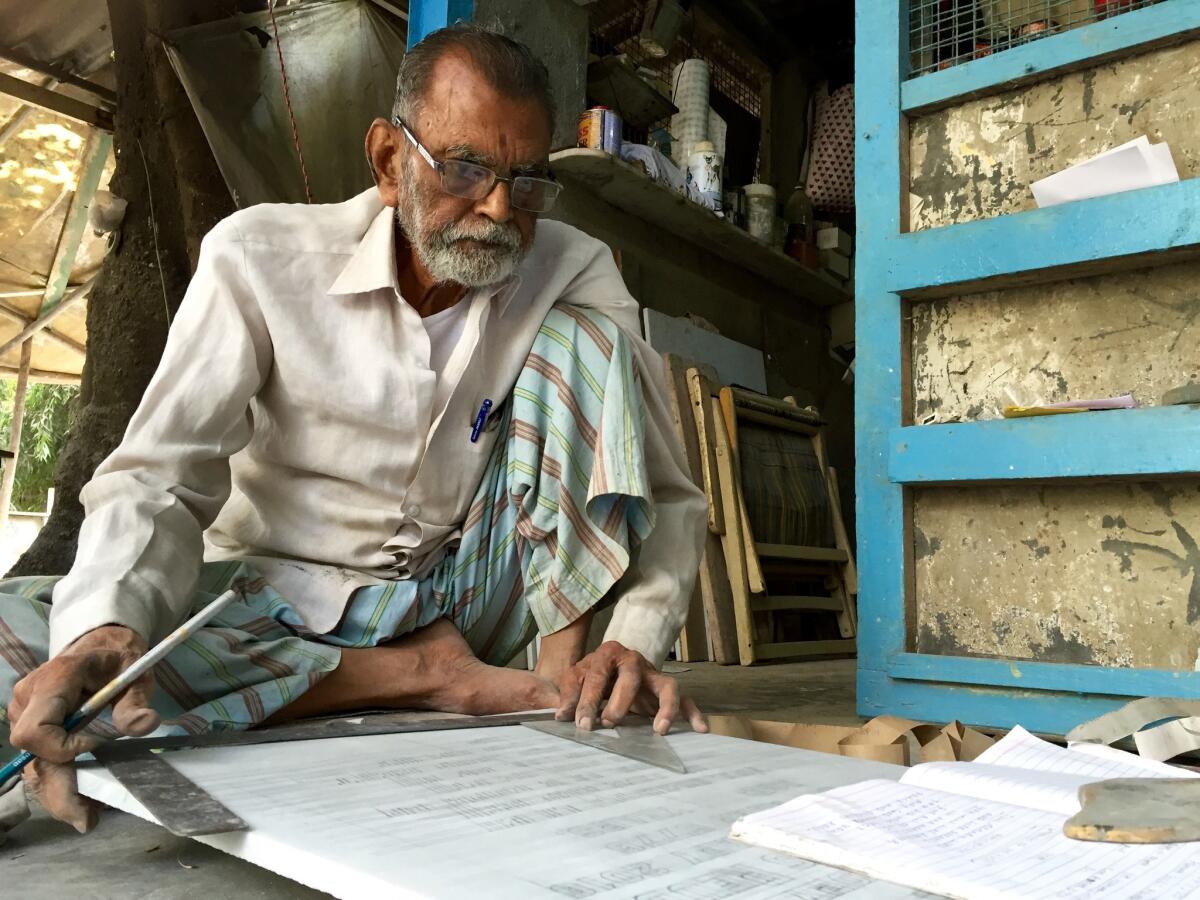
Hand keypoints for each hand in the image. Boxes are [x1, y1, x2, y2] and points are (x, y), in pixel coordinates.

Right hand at [7, 625, 158, 831]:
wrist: (100, 646)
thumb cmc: (118, 658)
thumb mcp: (136, 673)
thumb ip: (136, 700)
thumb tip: (146, 725)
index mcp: (54, 680)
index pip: (36, 729)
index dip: (62, 748)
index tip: (96, 746)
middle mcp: (29, 699)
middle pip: (32, 755)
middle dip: (58, 790)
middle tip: (87, 820)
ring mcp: (25, 714)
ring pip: (33, 764)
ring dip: (59, 792)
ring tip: (90, 815)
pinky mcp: (31, 727)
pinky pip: (40, 760)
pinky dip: (60, 781)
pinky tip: (84, 799)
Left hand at [556, 641, 707, 735]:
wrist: (613, 660)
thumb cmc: (593, 672)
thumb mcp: (576, 677)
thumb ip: (569, 695)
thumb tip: (562, 717)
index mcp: (607, 654)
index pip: (597, 676)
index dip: (588, 701)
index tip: (582, 724)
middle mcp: (633, 660)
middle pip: (631, 678)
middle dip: (620, 702)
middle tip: (609, 723)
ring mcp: (653, 674)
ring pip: (666, 686)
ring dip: (665, 707)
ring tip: (659, 730)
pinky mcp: (665, 689)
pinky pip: (685, 699)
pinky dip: (693, 713)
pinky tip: (700, 728)